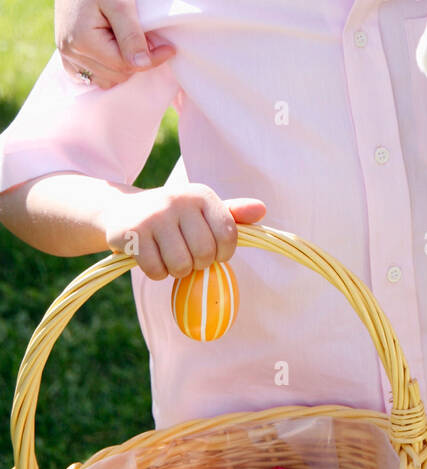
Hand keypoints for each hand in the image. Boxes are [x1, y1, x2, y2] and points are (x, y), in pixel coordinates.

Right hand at [55, 0, 174, 87]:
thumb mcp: (122, 3)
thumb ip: (132, 35)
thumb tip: (142, 64)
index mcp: (82, 40)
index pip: (125, 65)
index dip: (151, 59)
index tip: (170, 48)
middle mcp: (69, 51)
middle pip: (116, 75)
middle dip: (136, 61)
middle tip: (150, 41)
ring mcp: (65, 54)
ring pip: (105, 79)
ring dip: (122, 67)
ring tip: (131, 43)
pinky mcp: (66, 53)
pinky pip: (90, 76)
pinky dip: (106, 70)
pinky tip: (116, 52)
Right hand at [99, 184, 265, 280]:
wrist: (123, 210)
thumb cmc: (173, 215)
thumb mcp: (202, 210)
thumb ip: (232, 214)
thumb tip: (262, 210)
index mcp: (201, 195)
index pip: (228, 235)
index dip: (223, 254)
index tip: (213, 253)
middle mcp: (179, 201)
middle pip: (204, 254)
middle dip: (198, 264)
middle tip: (188, 256)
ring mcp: (154, 216)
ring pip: (180, 265)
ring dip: (177, 271)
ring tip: (170, 257)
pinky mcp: (132, 234)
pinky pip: (156, 270)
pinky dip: (157, 273)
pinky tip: (152, 258)